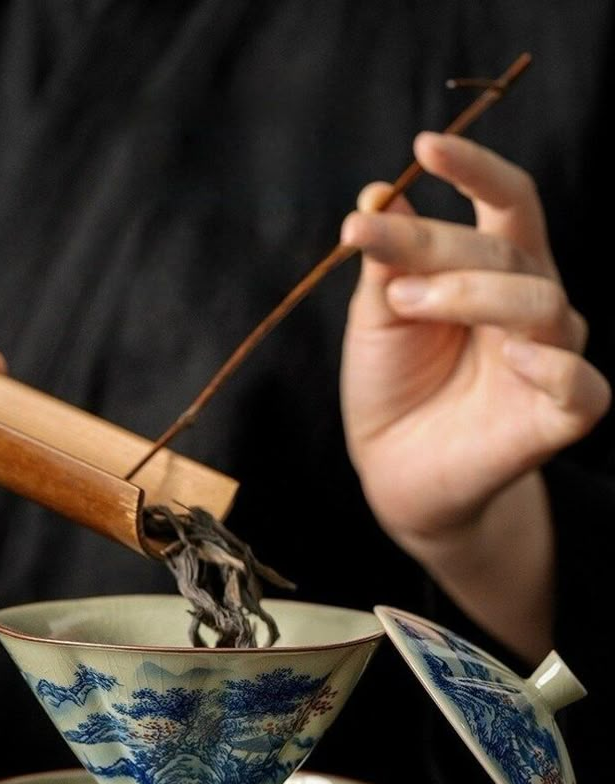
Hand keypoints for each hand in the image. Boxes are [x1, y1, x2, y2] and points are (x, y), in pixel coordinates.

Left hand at [339, 132, 610, 659]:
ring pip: (542, 303)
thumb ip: (388, 262)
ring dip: (470, 293)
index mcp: (495, 270)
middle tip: (370, 243)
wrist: (394, 469)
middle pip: (509, 248)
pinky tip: (512, 357)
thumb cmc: (391, 385)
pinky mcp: (559, 418)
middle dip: (435, 241)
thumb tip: (378, 191)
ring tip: (405, 304)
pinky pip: (583, 386)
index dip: (475, 170)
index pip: (507, 202)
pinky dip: (553, 367)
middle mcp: (532, 304)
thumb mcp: (378, 317)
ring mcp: (550, 359)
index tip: (424, 145)